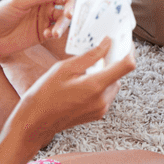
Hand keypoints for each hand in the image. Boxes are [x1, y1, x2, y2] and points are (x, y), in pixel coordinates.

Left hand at [0, 0, 94, 60]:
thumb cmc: (0, 13)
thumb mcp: (20, 1)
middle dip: (72, 6)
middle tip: (70, 15)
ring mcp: (46, 15)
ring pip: (65, 16)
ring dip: (64, 23)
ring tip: (56, 32)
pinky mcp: (45, 31)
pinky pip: (59, 29)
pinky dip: (57, 32)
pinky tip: (48, 35)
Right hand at [8, 39, 135, 150]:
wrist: (35, 122)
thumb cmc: (45, 94)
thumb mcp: (64, 68)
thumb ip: (90, 56)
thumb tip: (107, 43)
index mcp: (95, 86)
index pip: (127, 65)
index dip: (128, 51)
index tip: (123, 42)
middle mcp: (102, 100)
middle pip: (119, 74)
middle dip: (112, 62)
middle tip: (100, 51)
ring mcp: (101, 109)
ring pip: (113, 84)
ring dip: (106, 74)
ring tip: (86, 68)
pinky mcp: (97, 114)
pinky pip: (106, 94)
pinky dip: (100, 85)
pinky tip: (83, 81)